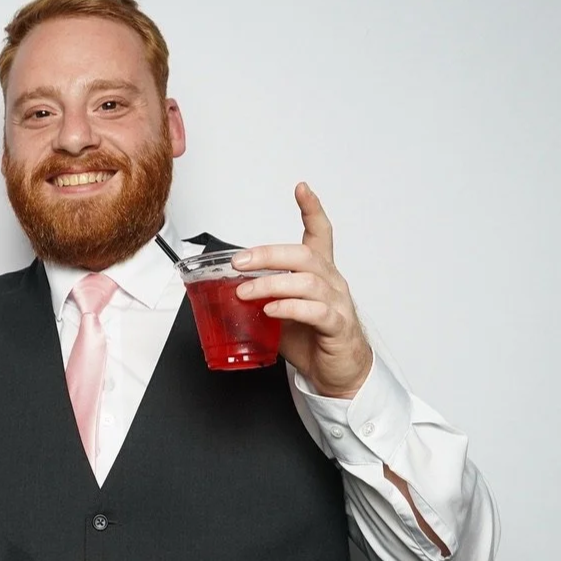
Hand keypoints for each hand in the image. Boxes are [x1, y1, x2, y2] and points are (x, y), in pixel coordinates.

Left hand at [232, 182, 372, 398]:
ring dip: (271, 284)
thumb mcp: (280, 311)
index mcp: (320, 273)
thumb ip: (260, 297)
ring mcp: (337, 304)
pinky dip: (290, 308)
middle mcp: (332, 283)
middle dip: (268, 254)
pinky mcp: (337, 327)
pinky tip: (271, 310)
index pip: (321, 233)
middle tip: (239, 262)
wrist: (339, 372)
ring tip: (246, 292)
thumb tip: (222, 291)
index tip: (302, 188)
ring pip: (307, 282)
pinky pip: (316, 311)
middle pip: (304, 255)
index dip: (312, 209)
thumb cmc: (311, 339)